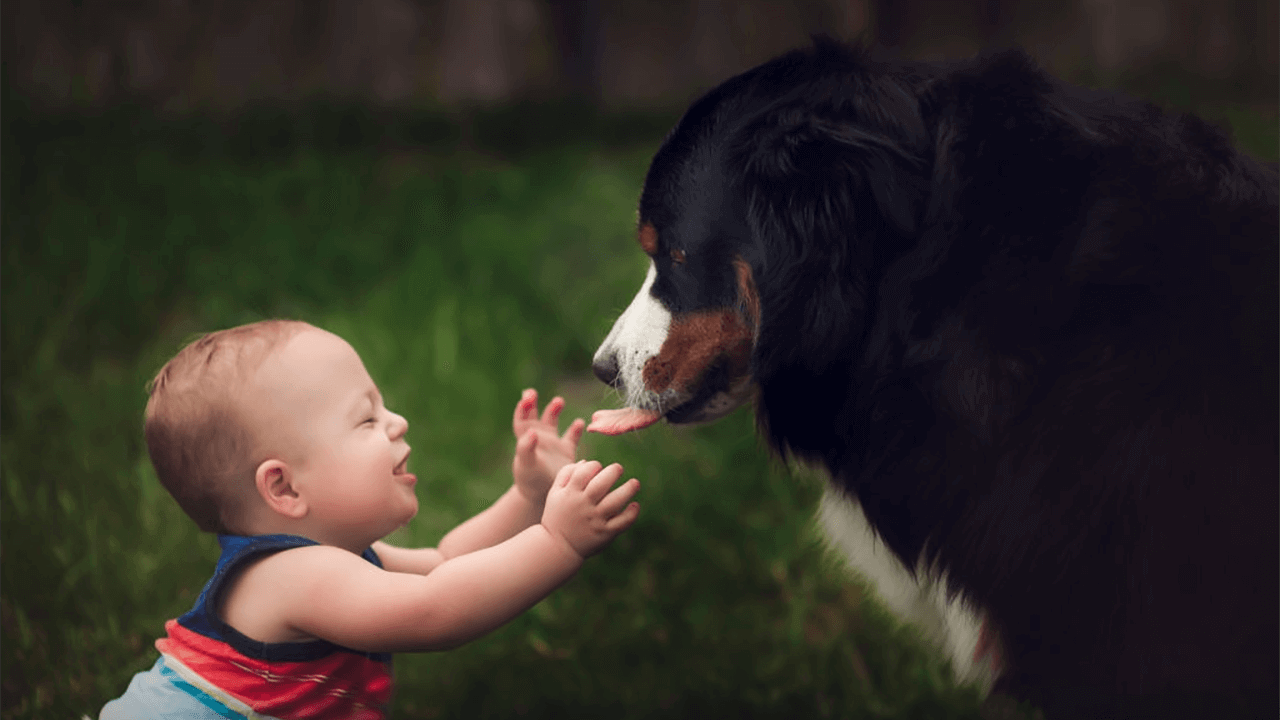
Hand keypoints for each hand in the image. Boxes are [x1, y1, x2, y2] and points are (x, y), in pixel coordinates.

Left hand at [512, 388, 585, 503]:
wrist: (543, 496)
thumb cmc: (530, 480)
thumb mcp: (526, 464)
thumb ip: (526, 448)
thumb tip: (532, 431)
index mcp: (525, 439)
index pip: (521, 418)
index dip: (523, 407)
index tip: (528, 398)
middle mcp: (537, 437)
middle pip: (533, 414)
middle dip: (532, 402)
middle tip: (532, 393)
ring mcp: (552, 443)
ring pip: (552, 420)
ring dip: (554, 409)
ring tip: (558, 401)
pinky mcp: (566, 451)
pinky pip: (571, 437)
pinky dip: (575, 429)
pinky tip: (579, 423)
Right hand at [541, 461, 639, 558]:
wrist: (557, 547)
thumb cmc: (557, 516)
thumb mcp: (554, 493)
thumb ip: (566, 474)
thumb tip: (587, 462)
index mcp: (570, 493)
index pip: (584, 472)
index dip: (594, 465)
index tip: (598, 468)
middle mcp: (583, 505)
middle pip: (601, 484)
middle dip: (613, 472)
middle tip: (619, 469)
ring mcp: (595, 520)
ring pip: (615, 502)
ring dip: (628, 490)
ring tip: (635, 483)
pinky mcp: (605, 533)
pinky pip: (621, 522)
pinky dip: (631, 514)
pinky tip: (635, 505)